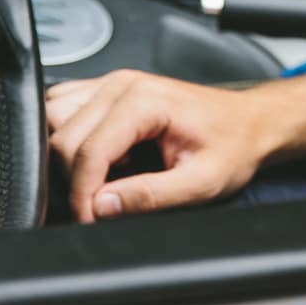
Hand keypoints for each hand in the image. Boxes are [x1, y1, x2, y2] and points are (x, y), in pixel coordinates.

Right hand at [44, 69, 305, 221]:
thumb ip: (150, 196)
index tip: (91, 220)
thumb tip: (102, 207)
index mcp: (145, 100)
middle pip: (62, 137)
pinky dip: (67, 138)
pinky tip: (95, 159)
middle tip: (96, 209)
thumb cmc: (234, 144)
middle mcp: (122, 84)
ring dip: (65, 158)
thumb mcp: (201, 182)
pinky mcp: (107, 91)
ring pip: (54, 120)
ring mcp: (111, 83)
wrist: (252, 122)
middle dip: (72, 181)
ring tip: (98, 181)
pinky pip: (62, 110)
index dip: (83, 195)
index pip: (87, 151)